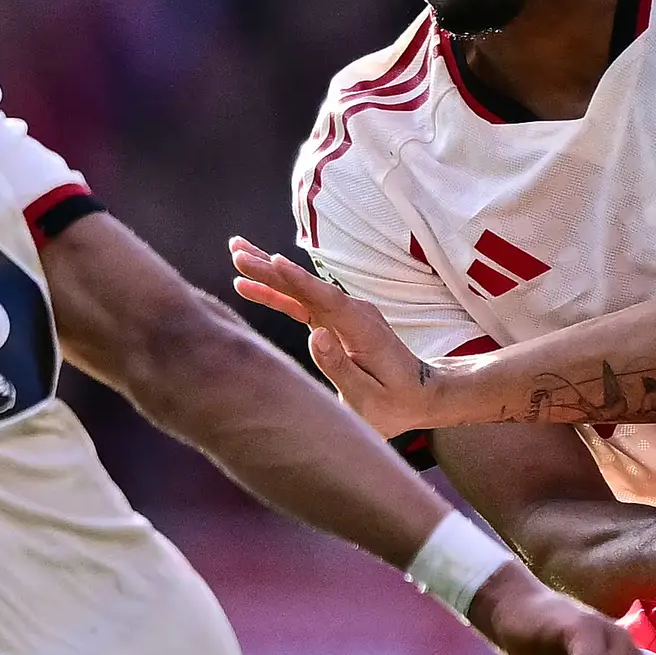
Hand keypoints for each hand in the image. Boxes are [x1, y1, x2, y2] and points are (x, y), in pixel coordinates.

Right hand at [230, 239, 442, 429]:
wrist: (419, 395)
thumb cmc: (395, 402)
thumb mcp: (368, 398)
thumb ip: (340, 367)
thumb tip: (314, 335)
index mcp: (363, 329)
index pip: (327, 300)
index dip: (300, 281)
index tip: (275, 262)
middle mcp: (353, 313)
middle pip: (308, 287)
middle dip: (272, 269)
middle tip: (237, 252)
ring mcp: (344, 314)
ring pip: (301, 291)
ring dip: (268, 273)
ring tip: (236, 255)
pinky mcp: (334, 321)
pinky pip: (301, 304)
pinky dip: (276, 293)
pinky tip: (250, 286)